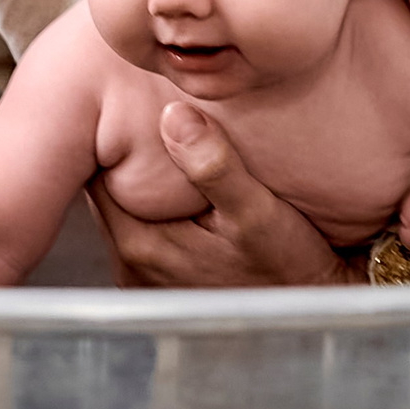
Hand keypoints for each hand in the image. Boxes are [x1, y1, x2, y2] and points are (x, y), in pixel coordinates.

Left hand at [88, 103, 358, 287]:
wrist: (313, 309)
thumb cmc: (291, 264)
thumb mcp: (259, 212)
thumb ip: (215, 166)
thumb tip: (174, 115)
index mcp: (141, 244)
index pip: (96, 172)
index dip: (108, 132)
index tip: (126, 99)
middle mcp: (132, 265)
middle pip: (105, 188)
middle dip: (120, 151)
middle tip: (138, 104)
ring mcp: (143, 274)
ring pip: (123, 206)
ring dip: (136, 176)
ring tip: (157, 135)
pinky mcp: (160, 277)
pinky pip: (142, 225)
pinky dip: (152, 200)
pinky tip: (175, 178)